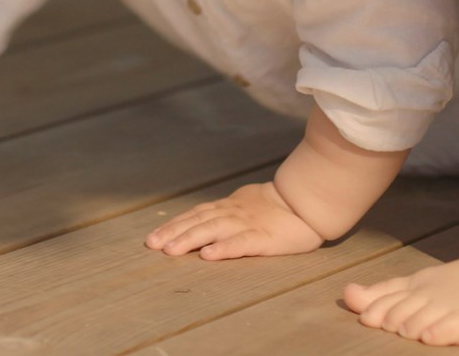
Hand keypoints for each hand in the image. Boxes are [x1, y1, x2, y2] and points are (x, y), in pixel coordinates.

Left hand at [145, 182, 323, 259]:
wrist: (306, 202)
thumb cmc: (273, 208)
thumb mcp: (242, 206)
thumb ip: (222, 213)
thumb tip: (197, 222)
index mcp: (226, 208)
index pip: (193, 216)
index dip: (172, 226)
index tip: (152, 238)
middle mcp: (231, 214)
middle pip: (197, 222)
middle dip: (173, 233)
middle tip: (152, 245)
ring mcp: (247, 225)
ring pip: (213, 230)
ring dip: (190, 239)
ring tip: (171, 251)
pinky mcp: (264, 238)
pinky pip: (242, 243)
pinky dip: (224, 248)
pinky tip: (209, 255)